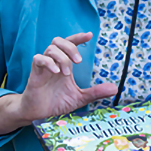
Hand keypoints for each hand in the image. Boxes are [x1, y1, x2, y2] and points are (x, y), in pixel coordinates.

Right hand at [0, 32, 116, 134]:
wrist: (38, 114)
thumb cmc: (56, 103)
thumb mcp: (79, 98)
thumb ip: (95, 92)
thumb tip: (115, 89)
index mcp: (64, 64)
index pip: (70, 44)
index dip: (79, 37)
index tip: (90, 35)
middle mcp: (54, 62)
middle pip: (58, 40)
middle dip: (70, 46)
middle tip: (78, 61)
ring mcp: (43, 67)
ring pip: (50, 49)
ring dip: (62, 57)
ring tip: (66, 73)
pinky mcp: (34, 74)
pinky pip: (38, 59)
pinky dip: (48, 62)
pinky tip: (56, 71)